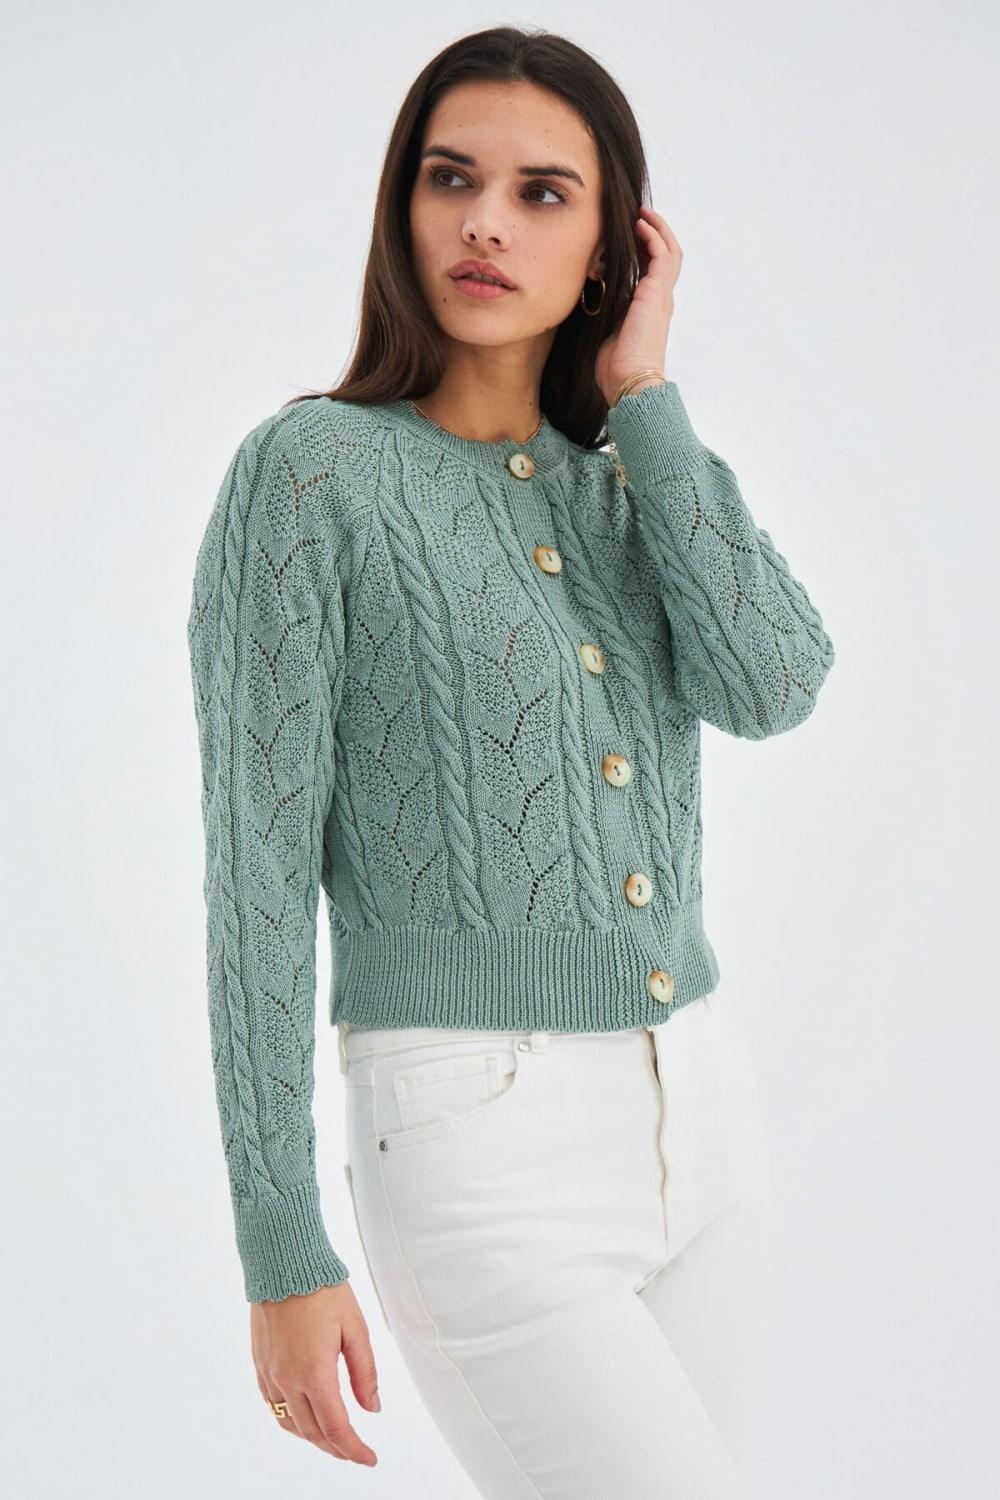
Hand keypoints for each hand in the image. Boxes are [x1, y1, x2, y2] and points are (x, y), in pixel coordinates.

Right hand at [251, 1280, 380, 1465]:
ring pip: (290, 1423)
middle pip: (312, 1432)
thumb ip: (365, 1372)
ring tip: (334, 1439)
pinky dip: (291, 1420)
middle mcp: (288, 1379)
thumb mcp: (356, 1328)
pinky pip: (273, 1405)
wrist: (284, 1263)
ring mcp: (270, 1373)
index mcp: (314, 1373)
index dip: (354, 1450)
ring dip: (313, 1437)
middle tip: (356, 1451)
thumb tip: (372, 1408)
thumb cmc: (323, 1289)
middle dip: (336, 1448)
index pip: (336, 1428)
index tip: (369, 1459)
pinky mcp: (260, 1364)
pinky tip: (304, 1416)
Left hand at [593, 205, 682, 406]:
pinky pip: (662, 255)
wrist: (629, 381)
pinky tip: (640, 224)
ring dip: (657, 229)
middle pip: (666, 257)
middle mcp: (659, 300)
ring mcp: (661, 296)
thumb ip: (607, 310)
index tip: (628, 234)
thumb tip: (592, 294)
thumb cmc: (615, 367)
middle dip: (654, 234)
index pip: (652, 271)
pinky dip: (654, 236)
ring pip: (669, 251)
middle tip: (638, 216)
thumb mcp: (607, 330)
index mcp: (649, 309)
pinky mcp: (658, 293)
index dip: (643, 250)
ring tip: (641, 213)